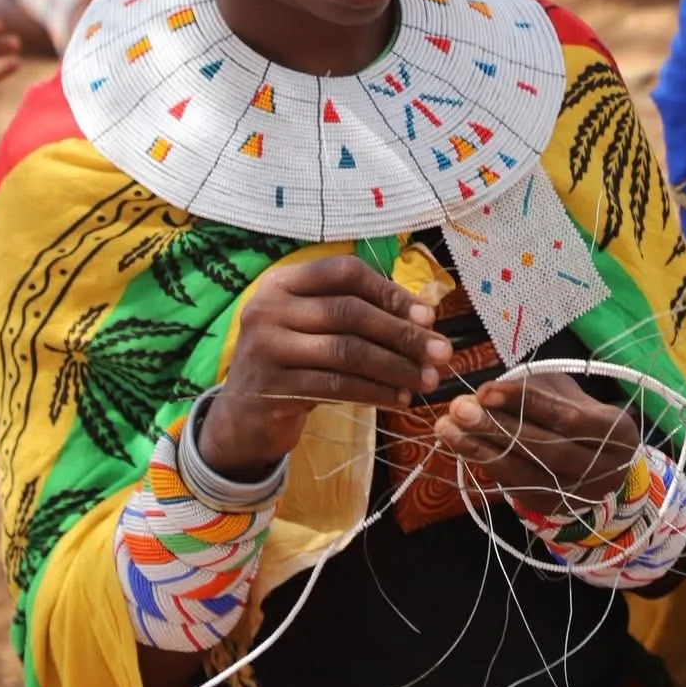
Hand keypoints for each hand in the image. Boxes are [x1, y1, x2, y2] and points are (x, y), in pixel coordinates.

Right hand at [199, 255, 450, 477]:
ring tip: (427, 379)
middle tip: (441, 352)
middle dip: (402, 333)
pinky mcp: (274, 386)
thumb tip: (424, 317)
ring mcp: (268, 347)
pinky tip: (398, 399)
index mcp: (282, 282)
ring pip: (347, 351)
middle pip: (349, 312)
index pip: (343, 271)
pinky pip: (337, 386)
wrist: (244, 415)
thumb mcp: (312, 326)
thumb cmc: (292, 361)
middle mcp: (269, 308)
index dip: (389, 290)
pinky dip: (375, 392)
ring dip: (395, 366)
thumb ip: (354, 312)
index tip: (427, 315)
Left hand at [434, 372, 640, 517]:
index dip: (525, 404)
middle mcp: (605, 470)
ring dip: (482, 450)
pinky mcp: (554, 509)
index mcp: (617, 432)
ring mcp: (580, 494)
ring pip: (528, 474)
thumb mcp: (563, 391)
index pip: (568, 419)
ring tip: (447, 428)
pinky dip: (487, 466)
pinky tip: (461, 447)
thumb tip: (482, 396)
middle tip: (458, 409)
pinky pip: (517, 488)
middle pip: (546, 450)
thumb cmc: (573, 411)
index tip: (484, 391)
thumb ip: (530, 390)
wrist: (595, 458)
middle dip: (498, 428)